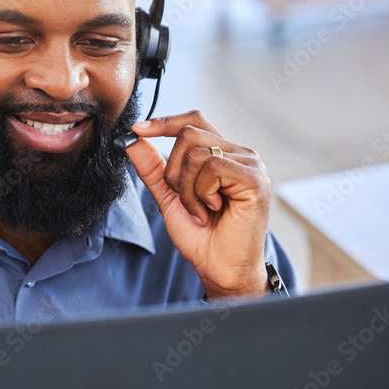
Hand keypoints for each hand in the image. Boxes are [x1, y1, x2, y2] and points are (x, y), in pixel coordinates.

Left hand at [125, 111, 270, 298]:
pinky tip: (213, 209)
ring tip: (201, 209)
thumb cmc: (201, 235)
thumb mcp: (168, 195)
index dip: (165, 122)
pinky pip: (213, 168)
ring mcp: (250, 164)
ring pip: (197, 154)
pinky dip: (202, 193)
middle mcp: (239, 154)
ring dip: (187, 189)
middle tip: (187, 200)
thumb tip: (132, 138)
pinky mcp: (255, 179)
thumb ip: (152, 167)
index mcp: (221, 154)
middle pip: (188, 135)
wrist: (219, 267)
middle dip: (173, 172)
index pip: (193, 121)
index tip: (138, 129)